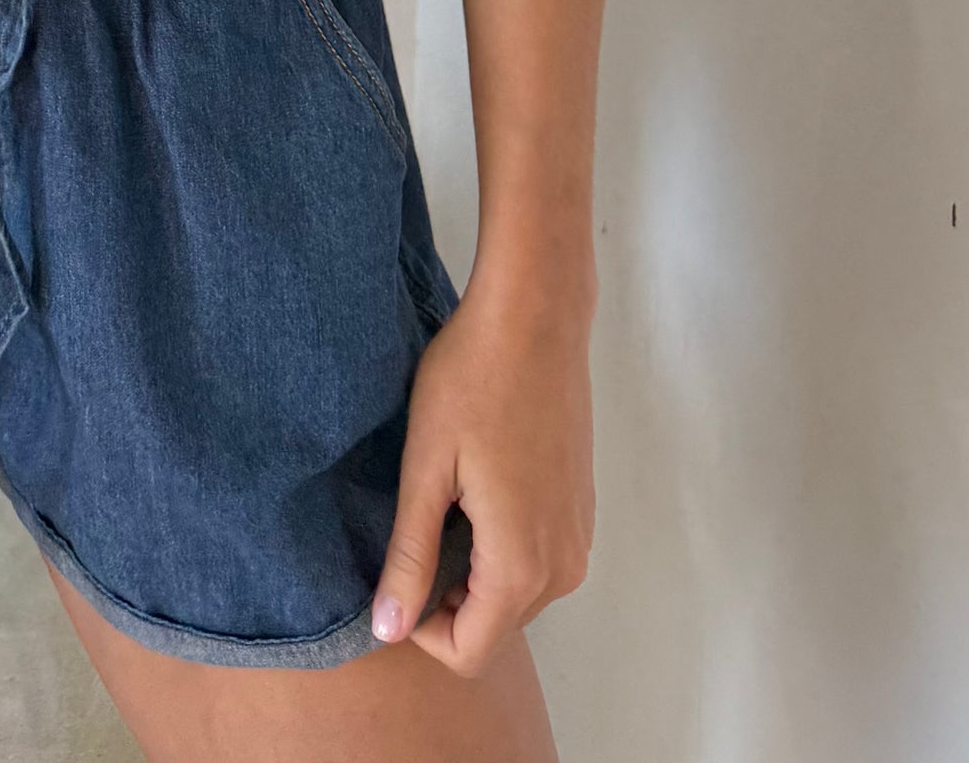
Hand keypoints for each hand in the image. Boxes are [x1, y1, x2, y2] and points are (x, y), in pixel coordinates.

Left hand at [370, 274, 594, 673]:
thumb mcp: (426, 469)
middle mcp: (563, 567)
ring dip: (472, 573)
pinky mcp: (582, 512)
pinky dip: (500, 549)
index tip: (394, 571)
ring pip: (515, 596)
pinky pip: (537, 562)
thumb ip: (410, 556)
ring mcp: (579, 538)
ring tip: (442, 502)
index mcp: (522, 565)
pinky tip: (475, 489)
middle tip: (412, 529)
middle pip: (494, 626)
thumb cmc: (471, 381)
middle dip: (445, 600)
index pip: (469, 652)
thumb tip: (386, 630)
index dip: (419, 629)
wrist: (535, 316)